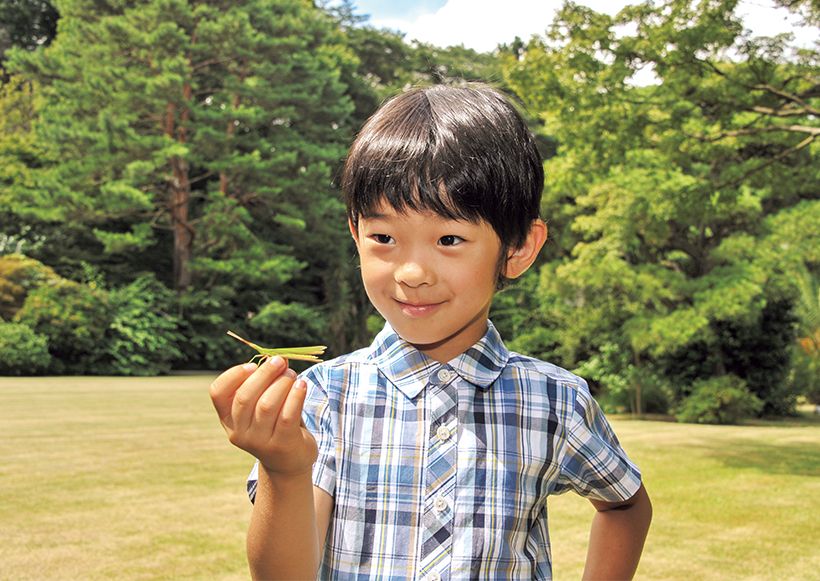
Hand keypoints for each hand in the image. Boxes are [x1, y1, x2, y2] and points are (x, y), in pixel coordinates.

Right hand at [209, 356, 317, 475]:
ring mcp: (259, 442)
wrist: (288, 461)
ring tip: (292, 375)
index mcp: (228, 418)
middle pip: (245, 397)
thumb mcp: (262, 405)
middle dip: (264, 374)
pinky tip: (302, 385)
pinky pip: (287, 416)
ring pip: (266, 405)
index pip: (218, 393)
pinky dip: (296, 396)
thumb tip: (279, 358)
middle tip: (280, 362)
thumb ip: (265, 384)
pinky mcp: (281, 445)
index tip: (252, 364)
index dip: (233, 375)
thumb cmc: (274, 424)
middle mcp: (239, 432)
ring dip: (282, 383)